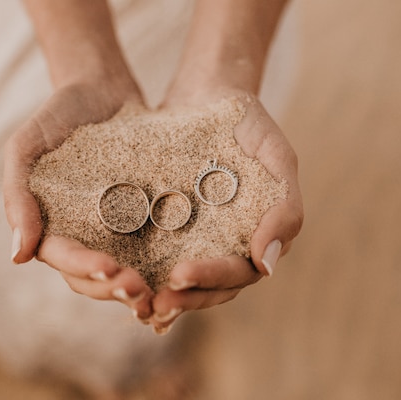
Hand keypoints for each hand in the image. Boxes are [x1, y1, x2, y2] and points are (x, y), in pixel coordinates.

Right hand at [3, 79, 154, 319]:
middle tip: (140, 292)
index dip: (84, 268)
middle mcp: (82, 235)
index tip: (108, 269)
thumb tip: (18, 257)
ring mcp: (113, 230)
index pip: (63, 258)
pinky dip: (162, 265)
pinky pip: (151, 248)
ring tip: (160, 295)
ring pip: (123, 271)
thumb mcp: (26, 147)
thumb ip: (17, 196)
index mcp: (50, 226)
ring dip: (138, 288)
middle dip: (114, 288)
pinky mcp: (143, 219)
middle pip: (93, 277)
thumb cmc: (55, 115)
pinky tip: (181, 274)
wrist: (100, 89)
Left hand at [149, 90, 303, 333]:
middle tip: (152, 305)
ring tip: (132, 300)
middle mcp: (227, 245)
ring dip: (159, 295)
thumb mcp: (276, 158)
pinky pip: (154, 255)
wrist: (209, 92)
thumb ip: (284, 209)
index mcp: (258, 237)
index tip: (180, 276)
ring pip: (181, 280)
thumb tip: (267, 266)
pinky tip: (116, 277)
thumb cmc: (249, 123)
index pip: (239, 273)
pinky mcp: (167, 226)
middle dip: (182, 299)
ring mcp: (197, 238)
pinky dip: (141, 271)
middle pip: (209, 288)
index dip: (211, 279)